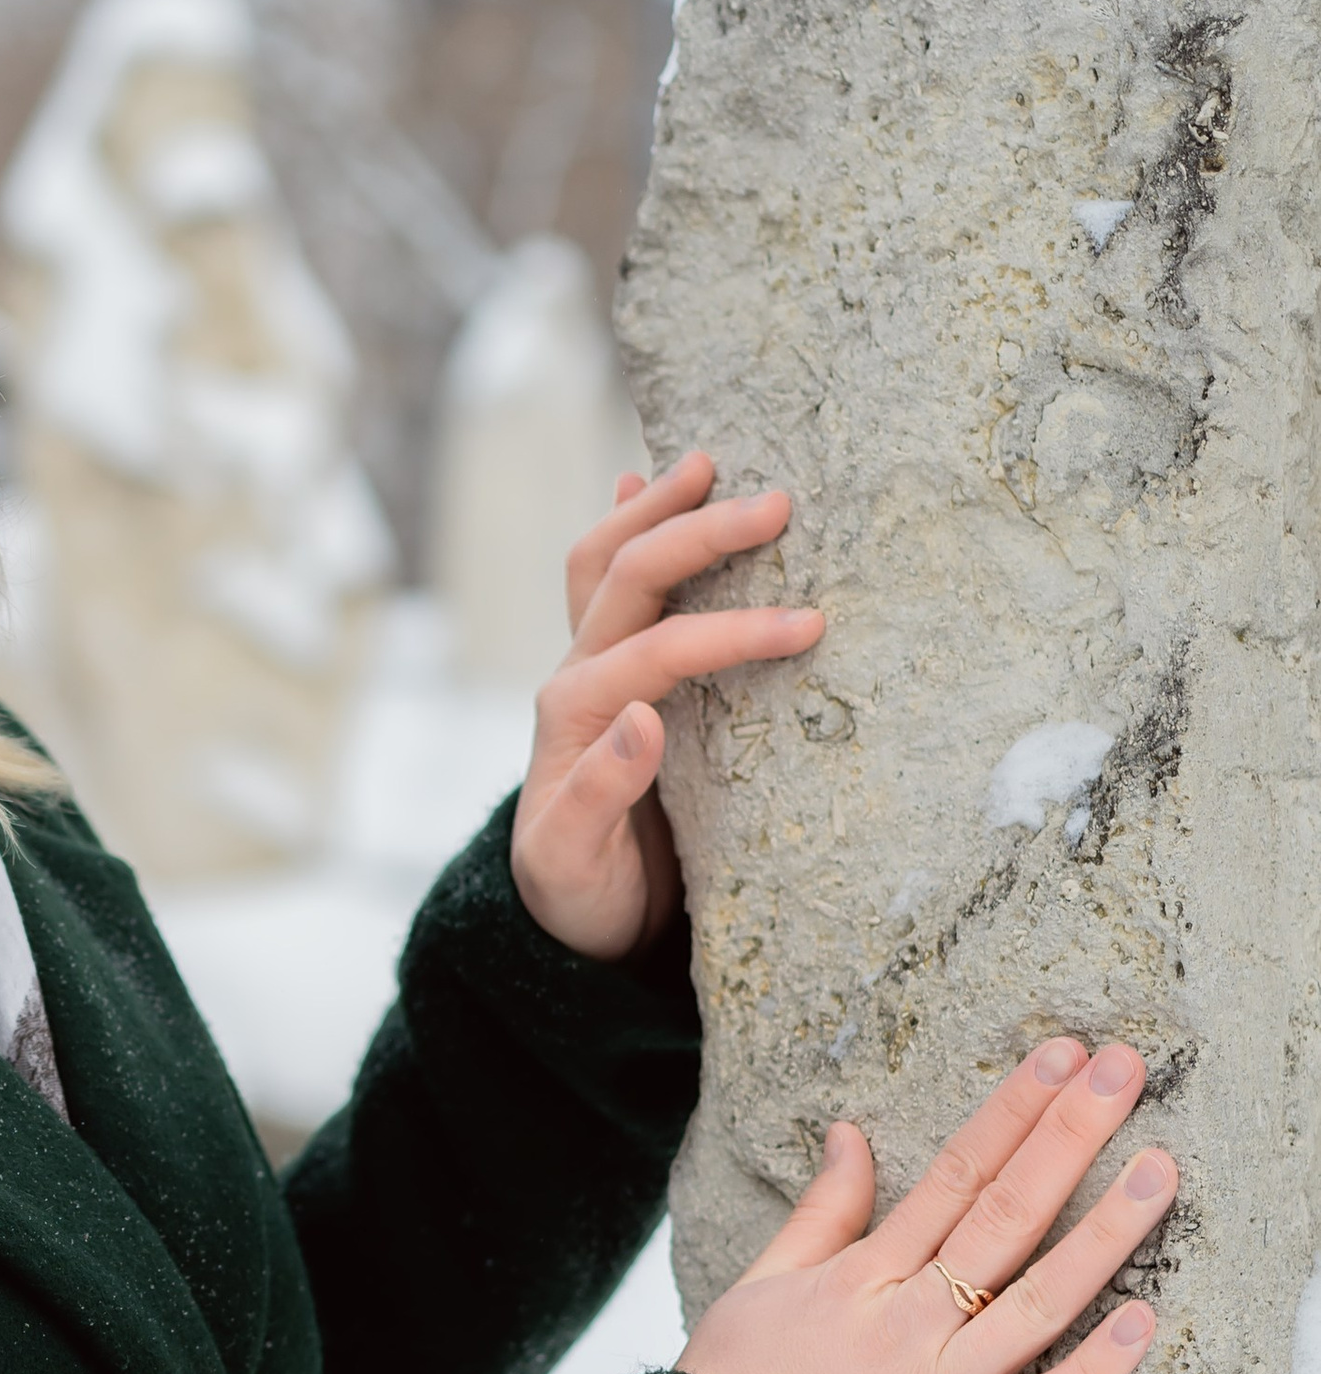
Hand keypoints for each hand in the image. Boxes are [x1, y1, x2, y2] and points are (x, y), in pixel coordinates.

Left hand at [509, 450, 824, 960]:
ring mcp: (591, 669)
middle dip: (699, 534)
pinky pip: (604, 584)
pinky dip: (625, 527)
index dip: (731, 633)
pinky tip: (638, 479)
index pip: (657, 652)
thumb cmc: (578, 896)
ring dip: (654, 509)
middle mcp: (576, 678)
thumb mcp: (575, 865)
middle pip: (628, 579)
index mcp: (574, 718)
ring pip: (608, 565)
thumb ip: (598, 795)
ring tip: (706, 459)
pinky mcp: (610, 674)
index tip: (809, 627)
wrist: (565, 914)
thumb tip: (639, 719)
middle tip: (777, 504)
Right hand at [676, 1037, 1173, 1373]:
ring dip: (1102, 1234)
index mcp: (859, 1279)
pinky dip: (1090, 1370)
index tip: (1064, 1056)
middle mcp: (904, 1324)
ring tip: (1160, 1171)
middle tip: (1123, 1070)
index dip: (1013, 1112)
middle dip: (1066, 1137)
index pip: (953, 1176)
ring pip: (1034, 1303)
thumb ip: (820, 1214)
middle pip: (1001, 1217)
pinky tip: (1144, 1321)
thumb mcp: (759, 1288)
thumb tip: (850, 1133)